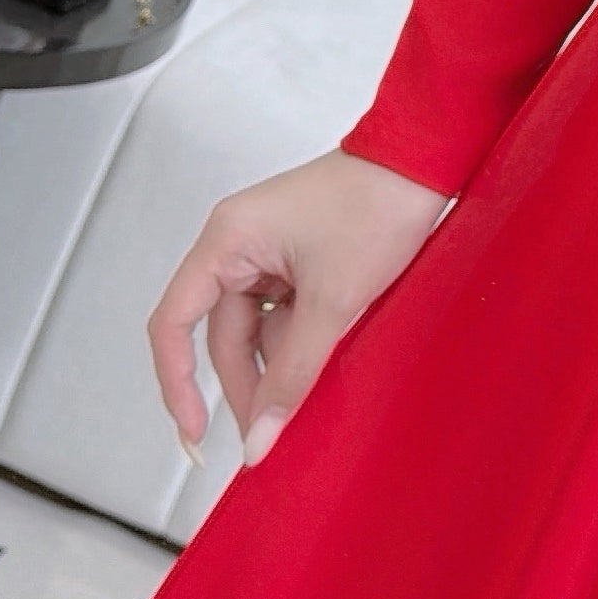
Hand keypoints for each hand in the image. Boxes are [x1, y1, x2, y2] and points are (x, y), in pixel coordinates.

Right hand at [147, 147, 449, 467]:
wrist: (424, 162)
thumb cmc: (377, 205)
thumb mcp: (333, 303)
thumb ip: (293, 374)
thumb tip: (262, 432)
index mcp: (225, 241)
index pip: (173, 325)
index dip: (177, 383)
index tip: (195, 431)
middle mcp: (236, 245)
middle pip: (222, 336)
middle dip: (246, 386)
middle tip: (267, 436)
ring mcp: (267, 252)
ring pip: (257, 330)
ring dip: (278, 367)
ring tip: (303, 405)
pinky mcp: (296, 259)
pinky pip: (284, 315)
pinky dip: (299, 345)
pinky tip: (322, 369)